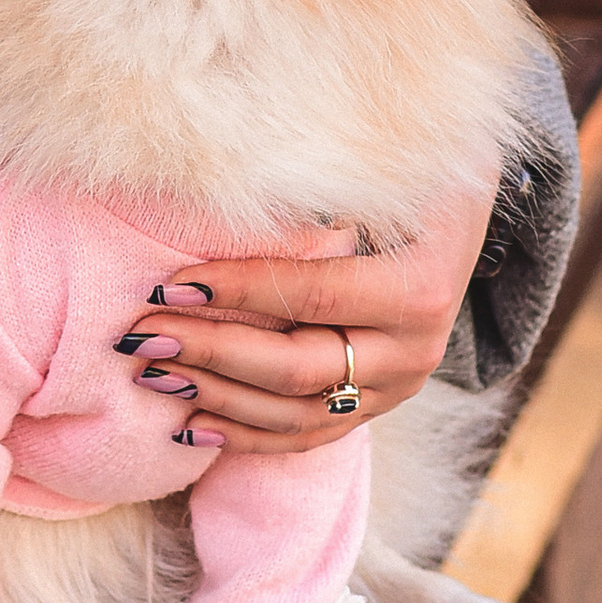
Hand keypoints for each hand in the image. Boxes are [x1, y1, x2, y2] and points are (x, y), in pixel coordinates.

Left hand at [117, 182, 496, 457]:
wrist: (461, 212)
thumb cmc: (412, 174)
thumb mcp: (384, 165)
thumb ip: (320, 181)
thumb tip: (233, 180)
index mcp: (420, 288)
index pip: (312, 297)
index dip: (237, 293)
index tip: (170, 287)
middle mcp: (414, 351)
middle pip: (297, 368)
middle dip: (211, 352)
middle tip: (140, 336)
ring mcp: (396, 388)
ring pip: (296, 413)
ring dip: (216, 398)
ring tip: (150, 376)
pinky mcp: (375, 405)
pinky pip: (307, 434)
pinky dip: (247, 436)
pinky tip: (190, 428)